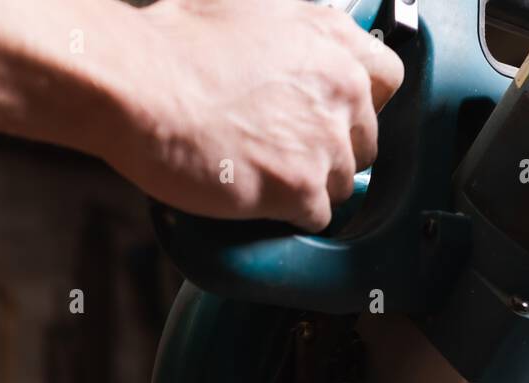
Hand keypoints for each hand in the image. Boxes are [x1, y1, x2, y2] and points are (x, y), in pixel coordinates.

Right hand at [107, 0, 403, 232]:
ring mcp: (324, 141)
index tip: (333, 116)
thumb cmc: (175, 44)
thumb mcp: (247, 9)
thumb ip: (290, 35)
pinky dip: (288, 216)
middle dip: (330, 152)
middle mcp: (341, 88)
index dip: (358, 105)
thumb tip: (284, 51)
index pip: (387, 81)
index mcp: (333, 40)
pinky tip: (256, 197)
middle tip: (284, 152)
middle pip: (364, 143)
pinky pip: (315, 217)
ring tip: (262, 176)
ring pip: (340, 185)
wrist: (141, 82)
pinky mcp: (299, 187)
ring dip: (307, 187)